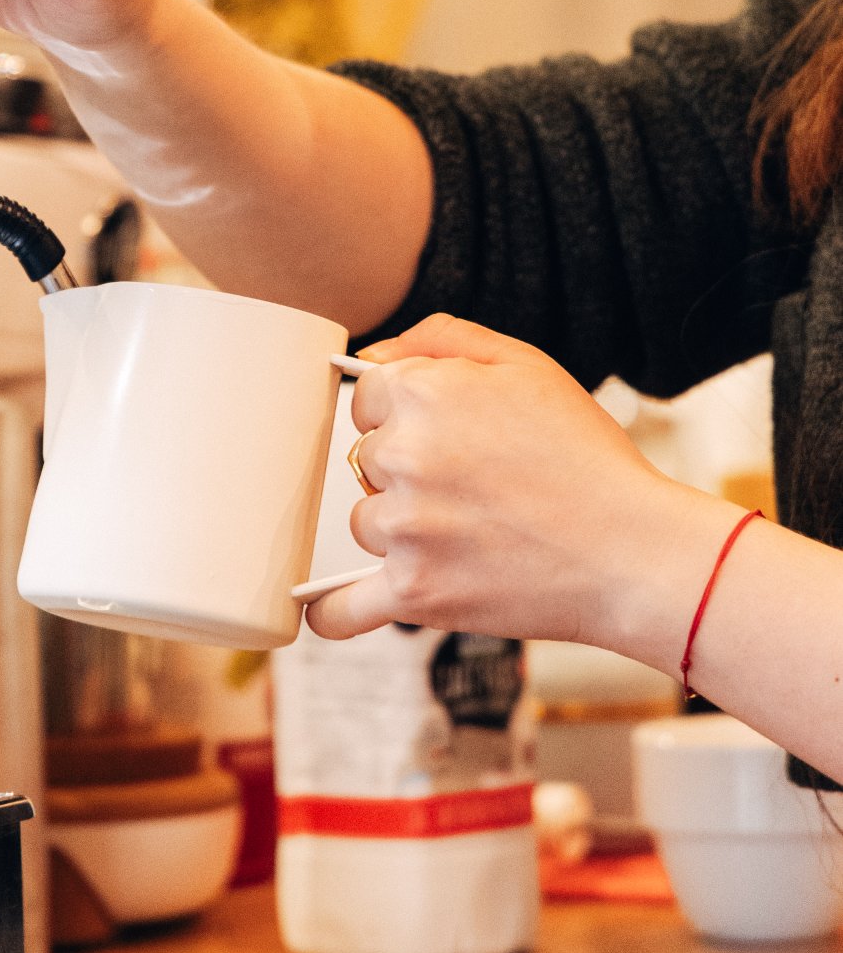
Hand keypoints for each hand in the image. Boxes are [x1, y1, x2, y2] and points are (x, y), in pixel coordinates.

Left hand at [307, 313, 734, 660]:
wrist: (634, 552)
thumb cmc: (586, 456)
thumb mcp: (527, 365)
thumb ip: (442, 339)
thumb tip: (372, 352)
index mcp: (423, 393)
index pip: (367, 396)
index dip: (405, 411)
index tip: (446, 435)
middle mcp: (404, 455)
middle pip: (365, 459)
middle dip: (406, 468)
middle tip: (474, 486)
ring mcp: (405, 528)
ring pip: (365, 522)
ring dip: (400, 529)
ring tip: (471, 533)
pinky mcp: (414, 593)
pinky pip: (341, 609)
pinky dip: (329, 613)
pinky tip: (319, 610)